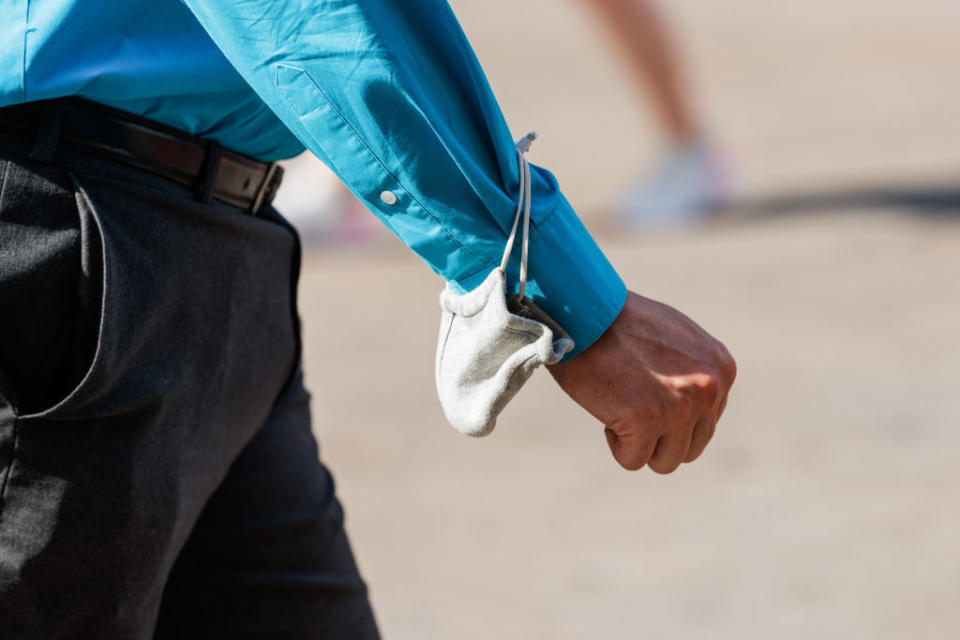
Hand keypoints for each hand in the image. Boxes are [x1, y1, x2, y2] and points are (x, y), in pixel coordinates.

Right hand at [546, 291, 735, 472]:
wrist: (585, 309)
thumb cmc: (619, 321)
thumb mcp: (676, 338)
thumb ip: (695, 370)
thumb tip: (699, 403)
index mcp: (722, 368)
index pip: (705, 424)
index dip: (669, 416)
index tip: (644, 389)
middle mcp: (709, 388)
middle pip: (689, 448)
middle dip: (657, 436)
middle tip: (629, 402)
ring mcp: (681, 406)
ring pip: (665, 461)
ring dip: (638, 443)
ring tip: (620, 406)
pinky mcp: (648, 420)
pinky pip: (632, 459)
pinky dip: (616, 443)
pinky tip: (607, 409)